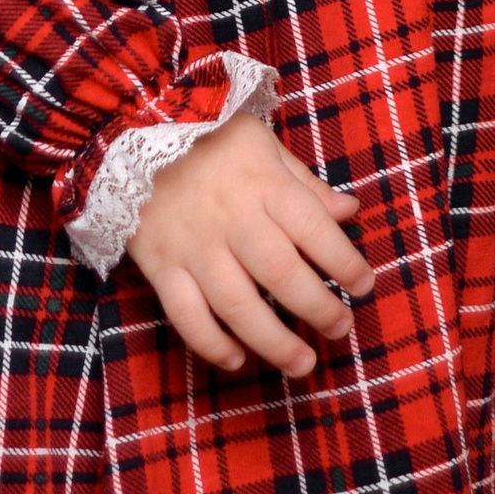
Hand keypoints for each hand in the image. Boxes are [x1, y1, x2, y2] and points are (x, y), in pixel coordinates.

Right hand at [125, 106, 372, 376]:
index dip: (344, 262)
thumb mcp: (262, 143)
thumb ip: (305, 184)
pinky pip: (186, 315)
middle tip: (340, 330)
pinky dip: (211, 344)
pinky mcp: (160, 266)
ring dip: (274, 341)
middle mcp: (231, 218)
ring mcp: (193, 247)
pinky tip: (237, 359)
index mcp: (262, 184)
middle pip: (280, 274)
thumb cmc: (208, 137)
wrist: (131, 130)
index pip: (313, 229)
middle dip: (317, 309)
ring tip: (302, 363)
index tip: (364, 286)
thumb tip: (350, 212)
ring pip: (237, 305)